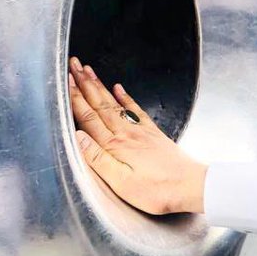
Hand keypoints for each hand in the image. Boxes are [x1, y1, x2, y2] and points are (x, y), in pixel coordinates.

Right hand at [68, 58, 206, 214]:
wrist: (191, 186)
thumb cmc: (157, 190)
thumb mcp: (122, 183)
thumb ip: (98, 159)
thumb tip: (78, 137)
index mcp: (115, 146)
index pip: (89, 117)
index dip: (75, 98)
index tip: (65, 81)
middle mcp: (126, 133)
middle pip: (100, 104)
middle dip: (84, 83)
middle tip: (73, 65)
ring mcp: (140, 131)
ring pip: (114, 103)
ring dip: (99, 86)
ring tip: (88, 71)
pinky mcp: (152, 133)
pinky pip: (135, 110)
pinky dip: (125, 97)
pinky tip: (118, 88)